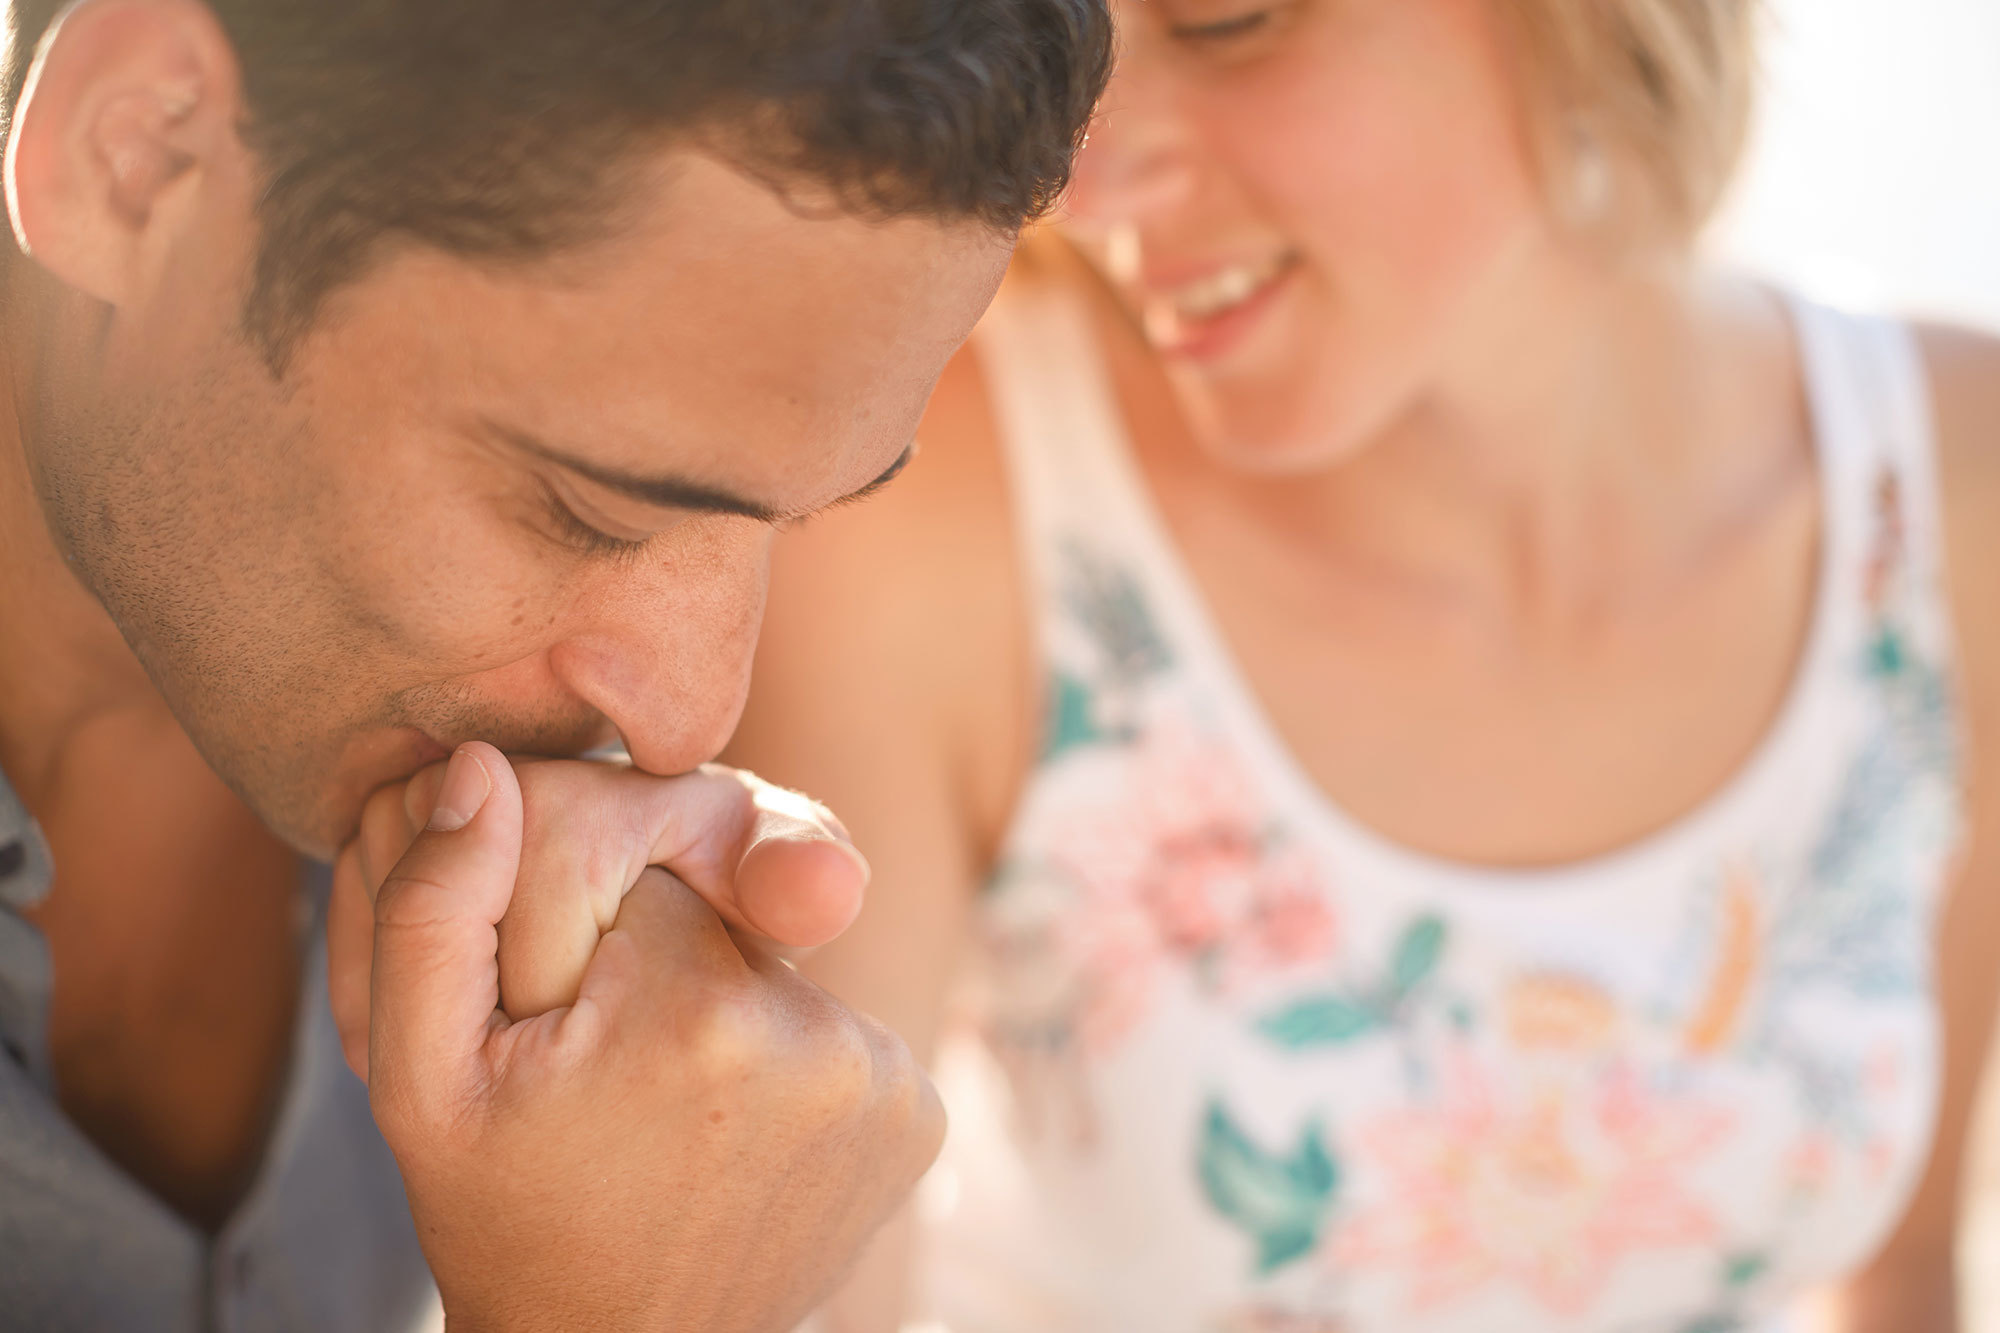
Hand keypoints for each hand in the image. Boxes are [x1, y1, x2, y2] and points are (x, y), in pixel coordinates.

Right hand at [329, 744, 941, 1332]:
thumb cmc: (511, 1215)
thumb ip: (432, 915)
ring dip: (725, 1007)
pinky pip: (835, 1030)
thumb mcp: (419, 1085)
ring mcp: (885, 1080)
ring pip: (774, 965)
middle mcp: (814, 1032)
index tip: (559, 1011)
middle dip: (658, 962)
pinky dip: (791, 1060)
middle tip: (610, 1069)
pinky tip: (735, 1130)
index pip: (628, 859)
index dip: (579, 926)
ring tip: (670, 1109)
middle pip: (711, 909)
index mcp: (688, 1006)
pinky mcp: (923, 1114)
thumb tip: (479, 769)